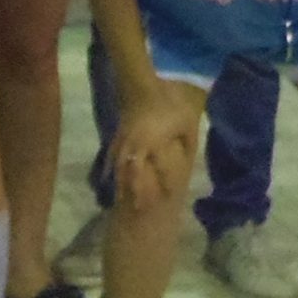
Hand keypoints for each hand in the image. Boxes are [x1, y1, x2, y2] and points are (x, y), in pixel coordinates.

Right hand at [107, 87, 198, 212]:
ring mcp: (124, 142)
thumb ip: (187, 144)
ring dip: (122, 185)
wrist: (143, 87)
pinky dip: (112, 170)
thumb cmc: (169, 105)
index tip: (168, 197)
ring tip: (123, 202)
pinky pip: (113, 157)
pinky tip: (109, 179)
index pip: (160, 169)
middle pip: (133, 174)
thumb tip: (188, 162)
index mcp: (154, 144)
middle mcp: (136, 146)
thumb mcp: (185, 124)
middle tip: (139, 210)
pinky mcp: (118, 137)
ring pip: (121, 168)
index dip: (165, 184)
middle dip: (136, 193)